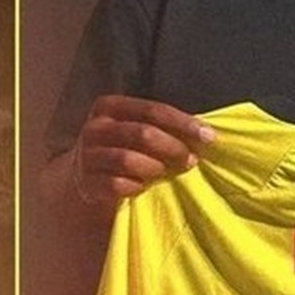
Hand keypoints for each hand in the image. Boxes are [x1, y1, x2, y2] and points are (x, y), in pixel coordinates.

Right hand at [70, 95, 214, 205]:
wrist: (87, 176)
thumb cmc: (125, 147)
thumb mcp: (138, 128)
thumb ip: (164, 126)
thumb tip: (205, 134)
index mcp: (110, 106)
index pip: (153, 110)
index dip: (183, 123)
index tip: (208, 136)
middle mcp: (95, 128)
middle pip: (143, 134)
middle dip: (174, 147)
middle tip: (191, 160)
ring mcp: (86, 156)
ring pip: (128, 160)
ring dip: (156, 168)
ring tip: (168, 173)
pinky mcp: (86, 183)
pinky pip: (117, 185)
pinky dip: (136, 187)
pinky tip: (144, 187)